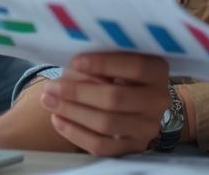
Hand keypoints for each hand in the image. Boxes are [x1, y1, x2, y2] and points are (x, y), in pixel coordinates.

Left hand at [41, 53, 171, 155]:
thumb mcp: (113, 62)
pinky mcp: (134, 146)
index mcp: (158, 70)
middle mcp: (159, 99)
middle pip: (116, 98)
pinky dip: (75, 133)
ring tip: (49, 100)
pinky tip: (58, 119)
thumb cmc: (116, 73)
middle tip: (52, 87)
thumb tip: (74, 67)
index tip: (75, 61)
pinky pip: (101, 145)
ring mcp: (148, 126)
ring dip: (72, 112)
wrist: (132, 101)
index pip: (135, 66)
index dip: (103, 64)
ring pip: (106, 124)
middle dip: (78, 92)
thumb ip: (99, 63)